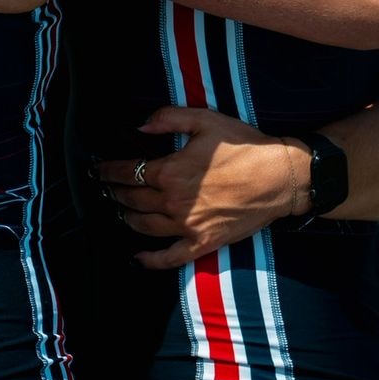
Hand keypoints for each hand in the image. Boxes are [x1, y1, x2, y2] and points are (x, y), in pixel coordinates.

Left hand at [95, 106, 307, 268]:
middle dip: (114, 193)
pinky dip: (151, 260)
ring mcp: (188, 226)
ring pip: (144, 226)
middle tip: (106, 189)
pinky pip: (170, 257)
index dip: (109, 171)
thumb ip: (169, 119)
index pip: (128, 172)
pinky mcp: (203, 243)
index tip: (98, 170)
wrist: (280, 177)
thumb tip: (140, 126)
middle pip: (132, 200)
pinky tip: (138, 258)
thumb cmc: (244, 146)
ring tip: (119, 211)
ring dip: (127, 218)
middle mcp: (174, 202)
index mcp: (171, 171)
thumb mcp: (205, 120)